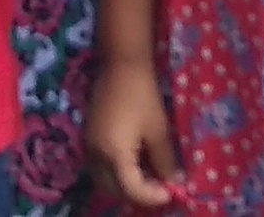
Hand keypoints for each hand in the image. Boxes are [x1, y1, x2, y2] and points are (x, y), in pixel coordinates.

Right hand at [90, 53, 183, 209]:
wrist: (121, 66)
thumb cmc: (143, 96)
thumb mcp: (158, 131)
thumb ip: (165, 162)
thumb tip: (174, 182)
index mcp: (114, 155)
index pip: (131, 190)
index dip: (152, 196)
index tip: (171, 193)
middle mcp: (96, 156)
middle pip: (114, 190)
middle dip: (137, 194)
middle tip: (160, 188)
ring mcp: (88, 147)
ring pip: (105, 180)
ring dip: (125, 185)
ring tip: (149, 177)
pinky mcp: (88, 138)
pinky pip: (100, 167)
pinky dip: (116, 173)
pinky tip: (135, 163)